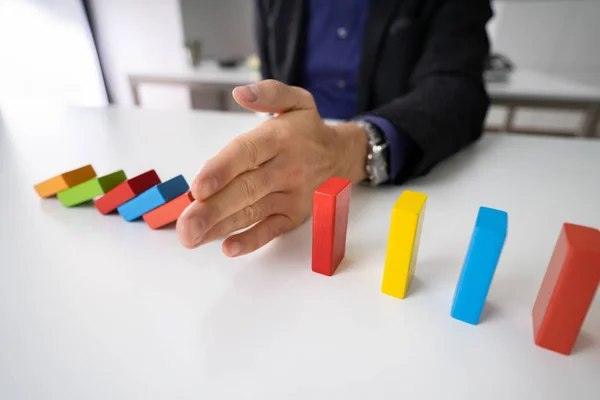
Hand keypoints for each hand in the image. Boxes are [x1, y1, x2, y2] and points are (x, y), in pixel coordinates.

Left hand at [177, 80, 367, 256]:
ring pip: (252, 212)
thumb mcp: (296, 100)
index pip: (247, 154)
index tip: (198, 188)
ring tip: (192, 237)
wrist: (341, 157)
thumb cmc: (308, 130)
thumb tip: (241, 93)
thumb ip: (269, 93)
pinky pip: (272, 230)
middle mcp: (286, 169)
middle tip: (185, 225)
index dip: (221, 171)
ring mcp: (290, 195)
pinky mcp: (293, 215)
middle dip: (213, 209)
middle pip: (246, 190)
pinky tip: (228, 247)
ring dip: (221, 227)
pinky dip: (251, 240)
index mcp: (279, 139)